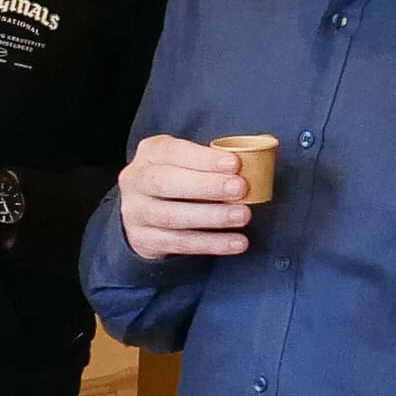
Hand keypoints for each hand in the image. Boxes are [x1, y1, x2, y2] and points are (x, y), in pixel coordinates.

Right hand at [117, 132, 256, 263]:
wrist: (141, 213)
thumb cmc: (176, 181)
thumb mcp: (185, 162)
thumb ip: (212, 160)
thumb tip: (261, 156)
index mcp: (149, 153)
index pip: (172, 152)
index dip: (203, 158)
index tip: (234, 164)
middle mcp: (135, 180)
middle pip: (165, 183)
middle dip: (206, 186)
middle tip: (240, 189)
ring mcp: (135, 212)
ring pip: (171, 217)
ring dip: (211, 217)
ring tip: (243, 216)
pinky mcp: (143, 240)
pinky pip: (179, 244)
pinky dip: (211, 244)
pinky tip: (237, 242)